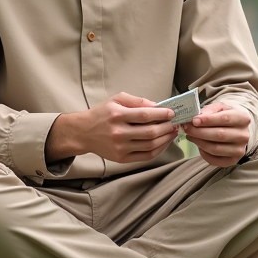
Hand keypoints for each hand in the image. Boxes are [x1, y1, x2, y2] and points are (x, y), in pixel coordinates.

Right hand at [47, 92, 176, 163]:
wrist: (83, 132)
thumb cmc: (102, 113)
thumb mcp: (116, 99)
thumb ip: (137, 101)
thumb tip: (157, 106)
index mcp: (117, 116)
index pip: (145, 115)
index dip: (162, 114)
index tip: (171, 112)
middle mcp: (118, 133)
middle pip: (150, 132)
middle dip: (166, 127)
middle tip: (174, 122)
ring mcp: (120, 148)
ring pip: (150, 145)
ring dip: (165, 139)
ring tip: (172, 132)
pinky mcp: (121, 158)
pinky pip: (146, 156)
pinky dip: (158, 149)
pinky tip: (163, 142)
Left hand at [184, 102, 250, 167]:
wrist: (236, 129)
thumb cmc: (226, 116)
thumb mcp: (220, 108)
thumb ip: (210, 110)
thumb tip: (198, 117)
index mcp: (243, 118)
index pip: (225, 119)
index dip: (208, 120)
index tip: (194, 120)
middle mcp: (244, 135)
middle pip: (219, 135)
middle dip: (200, 132)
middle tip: (187, 128)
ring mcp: (239, 150)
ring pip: (215, 148)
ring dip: (199, 142)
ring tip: (190, 136)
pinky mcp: (233, 161)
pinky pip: (214, 160)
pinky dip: (203, 153)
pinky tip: (199, 145)